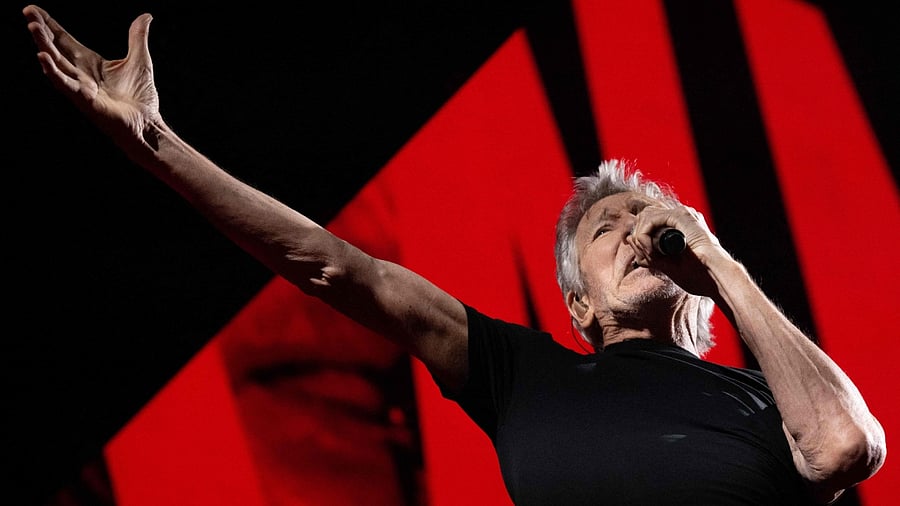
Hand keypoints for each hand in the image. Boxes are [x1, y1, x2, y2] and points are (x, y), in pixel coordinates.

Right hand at [23, 5, 160, 151]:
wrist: (147, 123)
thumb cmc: (141, 97)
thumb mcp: (140, 60)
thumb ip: (138, 37)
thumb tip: (146, 16)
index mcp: (89, 63)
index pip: (64, 40)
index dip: (50, 25)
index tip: (34, 10)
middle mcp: (80, 74)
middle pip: (56, 49)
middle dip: (41, 31)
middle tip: (27, 12)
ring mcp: (81, 88)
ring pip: (57, 64)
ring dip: (44, 46)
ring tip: (33, 28)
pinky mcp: (86, 101)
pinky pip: (66, 85)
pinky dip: (54, 72)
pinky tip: (43, 58)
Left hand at [627, 203, 729, 297]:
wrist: (716, 278)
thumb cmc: (698, 275)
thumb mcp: (668, 265)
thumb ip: (650, 254)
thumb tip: (630, 240)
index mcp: (680, 227)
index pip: (648, 223)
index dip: (640, 239)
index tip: (644, 259)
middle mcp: (680, 217)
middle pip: (644, 217)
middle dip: (638, 237)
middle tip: (644, 258)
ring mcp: (682, 214)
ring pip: (645, 216)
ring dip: (640, 237)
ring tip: (648, 256)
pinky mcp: (681, 216)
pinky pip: (651, 219)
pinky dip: (644, 234)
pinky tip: (649, 249)